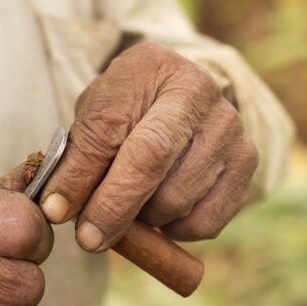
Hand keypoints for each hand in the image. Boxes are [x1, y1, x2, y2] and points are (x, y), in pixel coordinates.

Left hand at [40, 42, 257, 251]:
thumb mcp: (95, 115)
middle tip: (88, 236)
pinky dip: (175, 230)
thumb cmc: (128, 107)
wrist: (178, 96)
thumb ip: (78, 156)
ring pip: (178, 201)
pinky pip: (205, 222)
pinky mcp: (247, 165)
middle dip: (114, 209)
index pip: (115, 130)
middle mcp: (204, 96)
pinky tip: (160, 211)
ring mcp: (232, 131)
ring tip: (130, 202)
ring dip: (144, 218)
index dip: (87, 179)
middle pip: (155, 166)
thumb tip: (58, 209)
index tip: (58, 213)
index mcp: (157, 70)